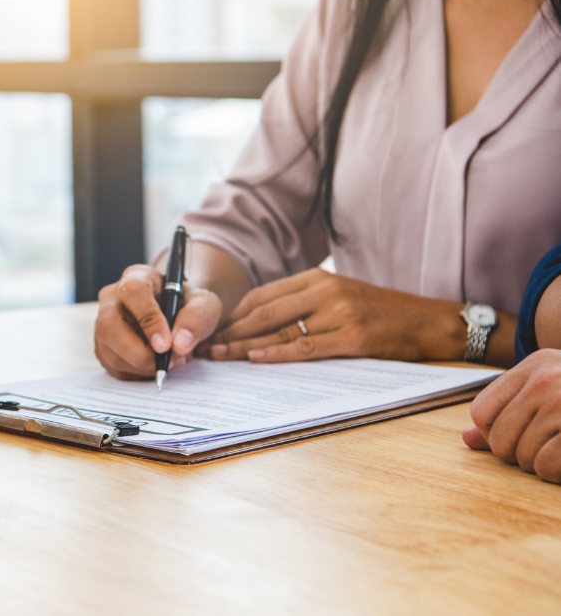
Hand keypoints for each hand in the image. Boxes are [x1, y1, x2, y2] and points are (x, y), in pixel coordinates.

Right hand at [94, 264, 221, 379]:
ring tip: (170, 361)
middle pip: (109, 326)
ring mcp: (102, 323)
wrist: (179, 317)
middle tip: (167, 363)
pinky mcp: (103, 347)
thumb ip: (197, 318)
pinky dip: (138, 374)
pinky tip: (156, 364)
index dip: (148, 320)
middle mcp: (112, 298)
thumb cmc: (188, 306)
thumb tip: (179, 343)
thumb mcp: (205, 304)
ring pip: (110, 351)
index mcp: (136, 277)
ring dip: (142, 366)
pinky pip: (113, 367)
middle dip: (139, 353)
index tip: (166, 345)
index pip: (132, 293)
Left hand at [204, 268, 466, 363]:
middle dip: (230, 330)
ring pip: (280, 329)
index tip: (210, 329)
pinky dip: (278, 353)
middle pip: (263, 312)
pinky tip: (255, 359)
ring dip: (244, 345)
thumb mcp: (342, 298)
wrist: (434, 322)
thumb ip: (305, 305)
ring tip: (219, 355)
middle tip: (203, 345)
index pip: (262, 296)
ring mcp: (339, 311)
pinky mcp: (354, 335)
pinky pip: (307, 345)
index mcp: (318, 278)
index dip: (232, 315)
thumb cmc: (385, 315)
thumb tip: (261, 325)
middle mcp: (325, 290)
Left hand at [463, 349, 560, 482]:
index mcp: (535, 365)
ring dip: (539, 464)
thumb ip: (509, 409)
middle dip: (517, 452)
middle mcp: (546, 379)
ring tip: (557, 449)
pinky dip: (553, 472)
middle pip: (500, 437)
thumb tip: (466, 439)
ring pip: (522, 455)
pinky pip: (545, 465)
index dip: (493, 433)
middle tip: (544, 447)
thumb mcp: (550, 389)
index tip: (518, 435)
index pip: (481, 412)